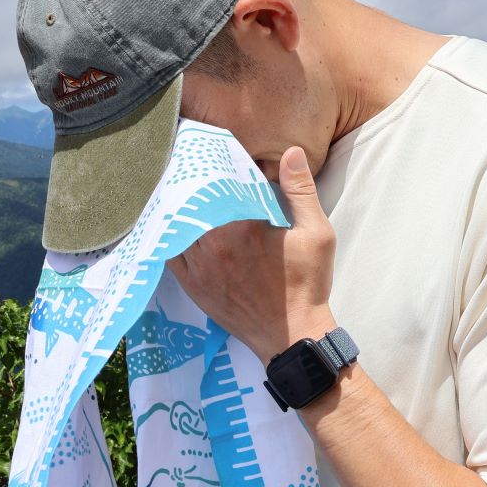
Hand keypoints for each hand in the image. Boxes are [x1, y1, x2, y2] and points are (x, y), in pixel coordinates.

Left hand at [167, 146, 336, 362]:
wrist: (293, 336)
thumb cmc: (308, 284)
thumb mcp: (316, 233)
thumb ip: (300, 190)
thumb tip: (291, 152)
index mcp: (241, 226)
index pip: (215, 184)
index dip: (209, 166)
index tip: (206, 151)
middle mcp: (212, 244)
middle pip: (191, 202)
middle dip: (190, 184)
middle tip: (187, 164)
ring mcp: (198, 267)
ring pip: (177, 225)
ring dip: (177, 207)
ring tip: (177, 188)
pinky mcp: (192, 285)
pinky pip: (169, 252)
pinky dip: (169, 235)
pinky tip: (171, 223)